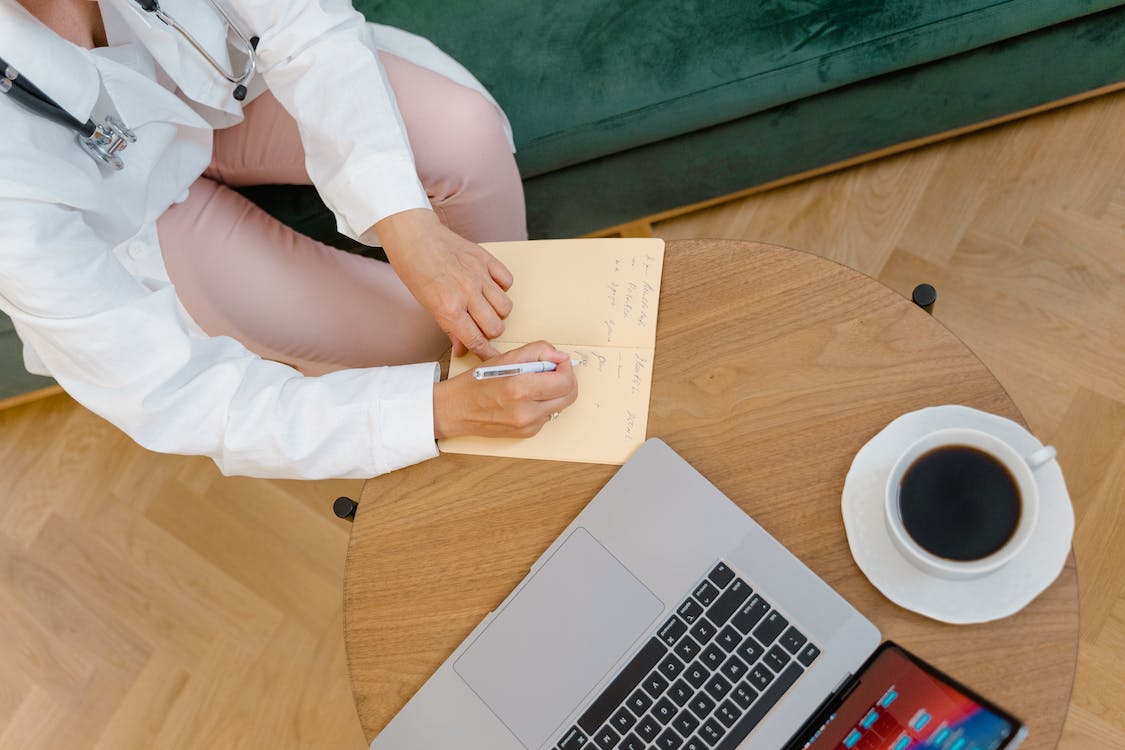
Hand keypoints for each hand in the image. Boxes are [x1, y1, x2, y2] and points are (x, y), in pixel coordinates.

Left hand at [375, 209, 512, 358]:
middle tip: (481, 325)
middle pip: (496, 327)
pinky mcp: (486, 260)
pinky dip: (502, 287)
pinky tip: (490, 286)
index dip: (486, 353)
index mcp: (449, 309)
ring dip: (498, 311)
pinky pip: (507, 281)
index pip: (476, 340)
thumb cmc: (416, 271)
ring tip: (486, 306)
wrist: (415, 238)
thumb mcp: (428, 305)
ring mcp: (479, 275)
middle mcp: (467, 293)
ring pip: (506, 307)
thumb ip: (449, 329)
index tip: (491, 357)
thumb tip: (462, 349)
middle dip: (490, 331)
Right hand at [433, 342, 578, 439]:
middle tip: (553, 371)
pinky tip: (526, 398)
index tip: (559, 362)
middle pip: (569, 396)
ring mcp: (528, 426)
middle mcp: (526, 411)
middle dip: (565, 380)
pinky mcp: (527, 433)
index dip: (566, 368)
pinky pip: (547, 415)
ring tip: (535, 384)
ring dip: (554, 392)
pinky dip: (543, 404)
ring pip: (561, 405)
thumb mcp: (505, 357)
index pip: (565, 381)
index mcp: (520, 388)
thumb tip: (560, 356)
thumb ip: (538, 352)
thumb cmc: (476, 383)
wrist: (456, 410)